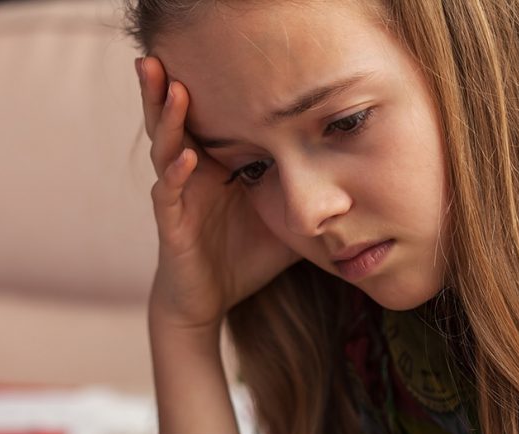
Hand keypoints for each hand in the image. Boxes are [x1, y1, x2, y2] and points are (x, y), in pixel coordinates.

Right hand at [137, 56, 298, 330]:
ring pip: (166, 148)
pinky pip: (170, 195)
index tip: (211, 50)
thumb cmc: (245, 255)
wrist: (210, 298)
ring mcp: (179, 197)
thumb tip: (361, 176)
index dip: (203, 84)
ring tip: (171, 87)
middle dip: (164, 86)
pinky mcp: (172, 226)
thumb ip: (310, 190)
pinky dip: (176, 175)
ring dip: (167, 118)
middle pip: (173, 120)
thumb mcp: (286, 216)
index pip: (207, 116)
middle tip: (157, 51)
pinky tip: (185, 158)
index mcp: (214, 164)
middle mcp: (191, 173)